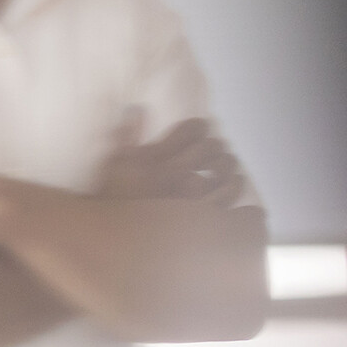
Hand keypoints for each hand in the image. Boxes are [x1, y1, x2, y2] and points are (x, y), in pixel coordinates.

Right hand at [93, 110, 244, 205]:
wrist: (116, 238)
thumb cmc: (113, 201)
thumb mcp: (115, 165)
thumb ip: (127, 134)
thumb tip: (137, 108)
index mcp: (158, 157)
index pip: (191, 129)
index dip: (199, 126)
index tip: (200, 128)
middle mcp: (177, 172)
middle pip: (210, 147)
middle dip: (215, 145)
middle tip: (216, 148)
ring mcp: (191, 195)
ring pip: (224, 170)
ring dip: (228, 164)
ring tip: (228, 166)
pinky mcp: (200, 216)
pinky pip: (227, 197)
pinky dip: (233, 188)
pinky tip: (231, 187)